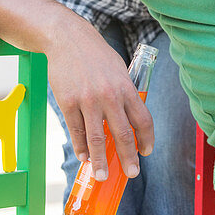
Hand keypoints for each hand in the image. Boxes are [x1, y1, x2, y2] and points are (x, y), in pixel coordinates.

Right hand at [46, 29, 153, 181]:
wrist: (67, 38)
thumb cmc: (95, 54)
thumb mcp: (118, 69)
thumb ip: (124, 93)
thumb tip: (129, 119)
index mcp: (126, 87)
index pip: (143, 120)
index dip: (146, 139)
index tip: (146, 151)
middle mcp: (109, 96)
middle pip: (122, 134)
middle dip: (128, 158)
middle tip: (131, 173)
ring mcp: (87, 100)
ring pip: (97, 138)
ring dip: (100, 161)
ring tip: (102, 176)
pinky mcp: (68, 102)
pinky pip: (76, 130)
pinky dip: (80, 147)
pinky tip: (84, 156)